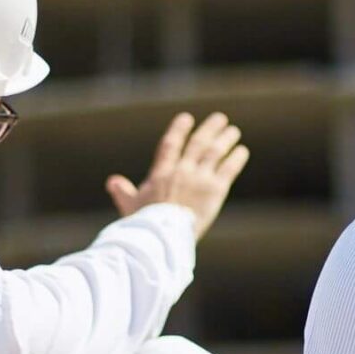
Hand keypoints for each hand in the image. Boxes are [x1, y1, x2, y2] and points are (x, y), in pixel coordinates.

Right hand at [106, 112, 248, 238]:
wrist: (164, 235)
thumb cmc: (144, 225)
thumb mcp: (131, 206)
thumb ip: (123, 192)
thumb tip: (112, 181)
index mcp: (161, 173)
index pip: (170, 144)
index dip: (179, 129)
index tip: (186, 118)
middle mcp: (182, 170)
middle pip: (198, 143)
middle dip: (209, 129)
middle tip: (220, 119)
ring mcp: (199, 178)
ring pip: (215, 152)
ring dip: (225, 139)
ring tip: (233, 130)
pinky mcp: (215, 190)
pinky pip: (228, 169)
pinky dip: (236, 158)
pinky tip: (242, 151)